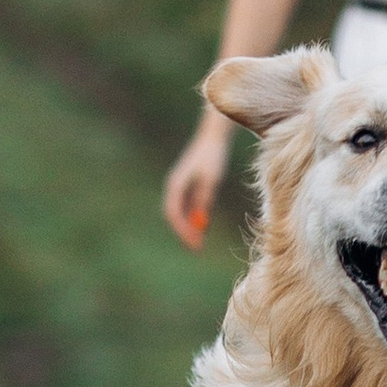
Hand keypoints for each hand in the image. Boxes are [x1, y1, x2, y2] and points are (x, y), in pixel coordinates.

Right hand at [163, 123, 227, 249]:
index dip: (182, 230)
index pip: (173, 213)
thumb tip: (201, 219)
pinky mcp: (188, 186)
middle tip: (196, 248)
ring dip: (188, 227)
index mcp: (175, 185)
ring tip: (199, 243)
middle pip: (174, 215)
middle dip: (184, 232)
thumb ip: (204, 198)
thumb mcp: (211, 179)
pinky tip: (204, 227)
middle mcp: (174, 187)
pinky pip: (187, 207)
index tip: (193, 242)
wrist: (213, 138)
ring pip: (180, 213)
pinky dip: (193, 219)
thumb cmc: (212, 156)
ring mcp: (180, 186)